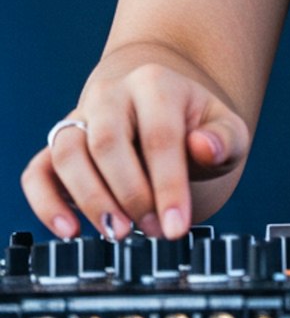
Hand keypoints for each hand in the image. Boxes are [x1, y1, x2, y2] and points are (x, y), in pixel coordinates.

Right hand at [21, 61, 249, 240]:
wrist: (160, 108)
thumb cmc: (195, 125)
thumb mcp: (224, 128)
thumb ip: (224, 139)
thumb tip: (205, 147)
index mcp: (155, 83)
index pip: (159, 135)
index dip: (168, 185)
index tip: (177, 226)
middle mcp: (110, 94)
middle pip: (107, 142)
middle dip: (130, 194)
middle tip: (154, 231)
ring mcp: (79, 118)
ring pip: (68, 153)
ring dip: (90, 199)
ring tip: (118, 233)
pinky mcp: (57, 147)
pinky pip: (37, 172)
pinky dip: (46, 203)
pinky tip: (70, 230)